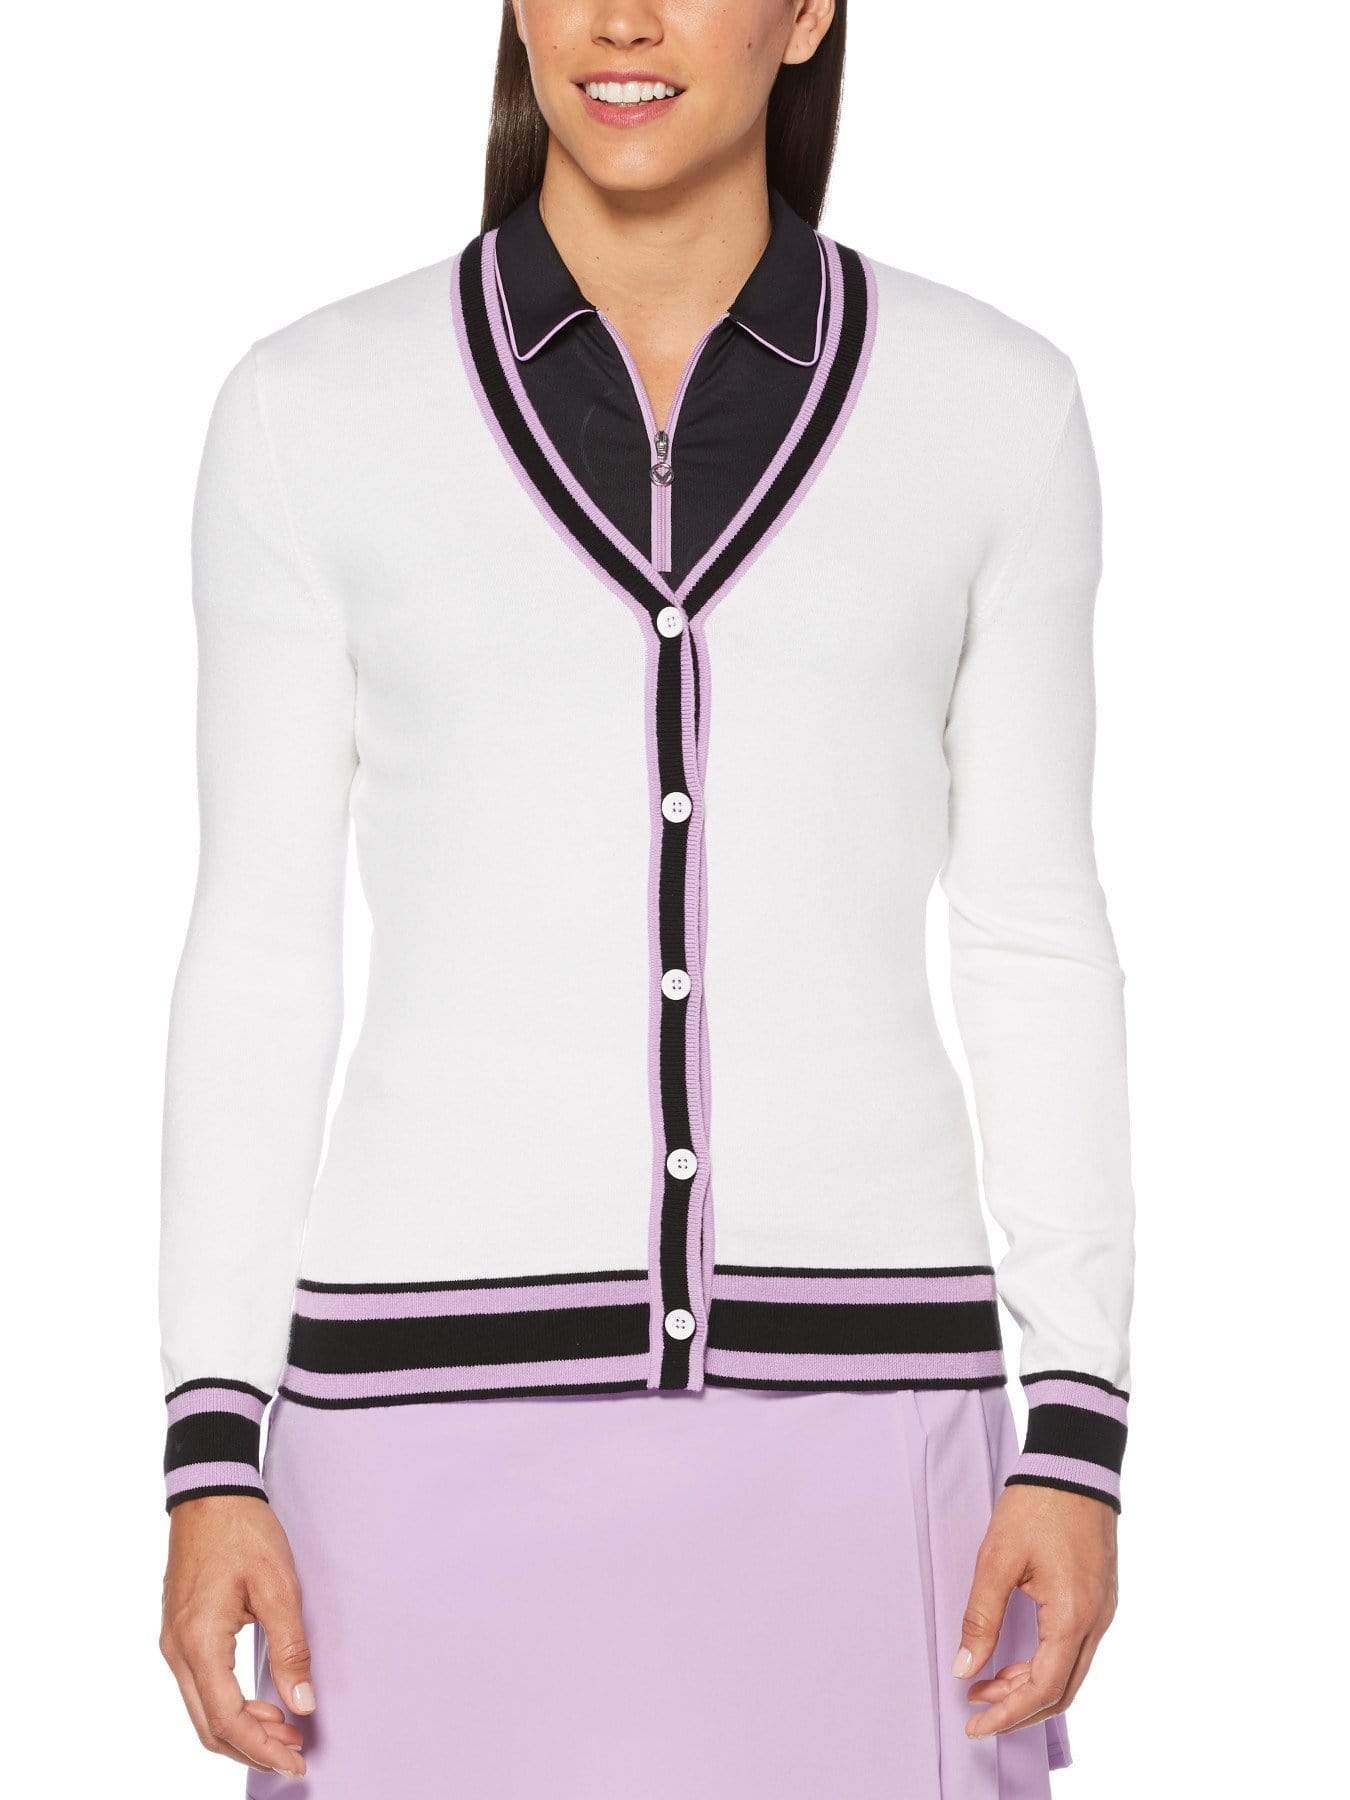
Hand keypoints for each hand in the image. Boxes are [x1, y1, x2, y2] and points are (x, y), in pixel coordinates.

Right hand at [161, 1495, 314, 1777]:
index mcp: (200, 1642)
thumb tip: (302, 1704)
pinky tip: (261, 1703)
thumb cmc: (244, 1532)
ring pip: (202, 1710)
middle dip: (252, 1747)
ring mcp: (174, 1643)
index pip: (227, 1719)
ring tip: (285, 1730)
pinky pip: (200, 1687)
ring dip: (241, 1729)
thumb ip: (290, 1649)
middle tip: (296, 1752)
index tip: (296, 1760)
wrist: (209, 1492)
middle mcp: (177, 1651)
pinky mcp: (180, 1634)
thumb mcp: (279, 1586)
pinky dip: (229, 1705)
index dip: (262, 1748)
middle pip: (209, 1725)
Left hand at [953, 1483, 1116, 1737]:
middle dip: (1018, 1708)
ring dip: (1030, 1686)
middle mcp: (1096, 1622)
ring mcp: (1103, 1612)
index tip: (974, 1724)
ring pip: (1070, 1673)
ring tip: (986, 1682)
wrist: (1074, 1464)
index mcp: (1072, 1616)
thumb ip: (982, 1617)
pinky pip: (1075, 1650)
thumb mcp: (997, 1559)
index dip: (1007, 1713)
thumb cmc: (1036, 1505)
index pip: (1042, 1689)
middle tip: (976, 1707)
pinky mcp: (1100, 1599)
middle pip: (1061, 1691)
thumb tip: (965, 1668)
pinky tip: (1015, 1658)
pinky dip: (1045, 1664)